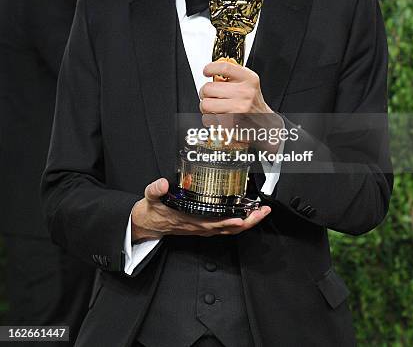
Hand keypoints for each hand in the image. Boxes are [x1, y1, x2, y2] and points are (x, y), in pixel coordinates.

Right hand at [131, 178, 270, 241]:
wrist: (147, 224)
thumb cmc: (152, 211)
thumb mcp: (150, 198)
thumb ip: (155, 189)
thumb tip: (162, 183)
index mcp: (190, 220)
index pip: (214, 223)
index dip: (230, 221)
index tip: (242, 216)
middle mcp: (200, 227)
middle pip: (230, 229)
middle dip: (248, 221)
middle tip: (263, 211)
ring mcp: (203, 228)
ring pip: (230, 230)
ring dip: (247, 223)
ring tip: (260, 212)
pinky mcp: (204, 227)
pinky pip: (226, 228)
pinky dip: (239, 223)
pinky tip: (246, 215)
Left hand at [199, 61, 283, 152]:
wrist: (265, 123)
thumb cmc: (253, 102)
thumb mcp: (248, 83)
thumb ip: (232, 76)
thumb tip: (212, 73)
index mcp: (250, 79)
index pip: (225, 67)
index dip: (211, 68)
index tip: (206, 71)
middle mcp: (245, 93)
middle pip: (209, 88)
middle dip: (205, 92)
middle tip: (210, 94)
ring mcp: (239, 108)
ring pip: (206, 104)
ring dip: (205, 106)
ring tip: (213, 106)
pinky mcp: (232, 122)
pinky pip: (209, 118)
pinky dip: (210, 118)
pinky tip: (219, 115)